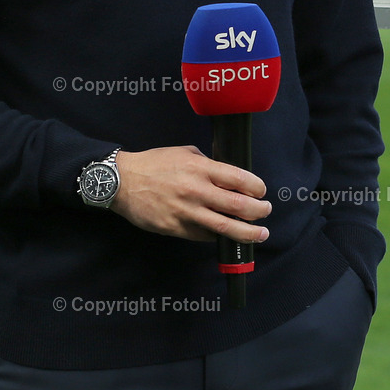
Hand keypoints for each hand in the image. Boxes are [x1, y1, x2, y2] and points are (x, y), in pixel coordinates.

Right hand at [111, 145, 270, 243]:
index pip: (239, 178)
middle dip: (259, 211)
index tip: (262, 191)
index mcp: (200, 168)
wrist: (122, 181)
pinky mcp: (177, 229)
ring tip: (261, 234)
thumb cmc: (153, 163)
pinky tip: (226, 235)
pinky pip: (204, 235)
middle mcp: (197, 190)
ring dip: (248, 232)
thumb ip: (206, 163)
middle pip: (239, 206)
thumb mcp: (183, 153)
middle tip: (266, 212)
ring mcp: (187, 212)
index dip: (256, 187)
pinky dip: (218, 236)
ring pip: (226, 227)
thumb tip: (226, 175)